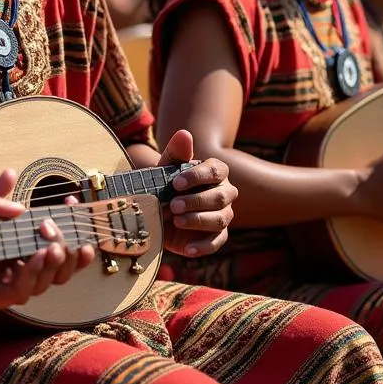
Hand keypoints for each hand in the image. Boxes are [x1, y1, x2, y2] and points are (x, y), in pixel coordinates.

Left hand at [0, 170, 92, 309]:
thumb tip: (10, 174)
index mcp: (8, 241)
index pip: (48, 241)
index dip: (68, 227)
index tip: (73, 204)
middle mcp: (7, 264)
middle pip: (52, 268)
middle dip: (65, 253)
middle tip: (60, 233)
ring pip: (40, 285)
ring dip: (52, 266)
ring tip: (52, 246)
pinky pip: (16, 294)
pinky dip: (30, 277)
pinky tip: (34, 258)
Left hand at [159, 129, 236, 257]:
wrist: (158, 210)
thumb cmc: (165, 184)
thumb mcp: (165, 168)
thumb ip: (176, 153)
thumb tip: (184, 134)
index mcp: (216, 172)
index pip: (216, 171)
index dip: (197, 177)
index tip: (175, 183)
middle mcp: (224, 193)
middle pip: (220, 197)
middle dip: (196, 201)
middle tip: (173, 205)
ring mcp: (224, 215)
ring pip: (220, 219)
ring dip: (198, 220)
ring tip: (176, 221)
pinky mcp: (217, 236)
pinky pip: (217, 242)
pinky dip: (203, 247)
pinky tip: (187, 249)